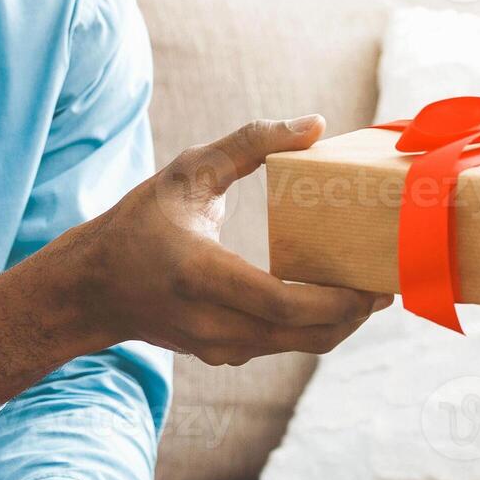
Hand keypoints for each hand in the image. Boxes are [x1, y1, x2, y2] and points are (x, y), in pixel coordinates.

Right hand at [0, 116, 392, 410]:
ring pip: (301, 347)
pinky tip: (334, 299)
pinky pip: (285, 347)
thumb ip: (249, 144)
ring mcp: (219, 346)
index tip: (375, 281)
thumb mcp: (187, 172)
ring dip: (341, 323)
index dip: (338, 300)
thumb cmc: (138, 223)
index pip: (285, 304)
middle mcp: (214, 322)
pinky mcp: (225, 356)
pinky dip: (315, 328)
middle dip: (355, 313)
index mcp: (203, 275)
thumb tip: (313, 123)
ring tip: (371, 289)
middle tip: (389, 283)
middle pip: (307, 334)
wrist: (90, 290)